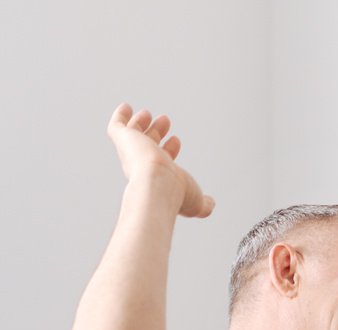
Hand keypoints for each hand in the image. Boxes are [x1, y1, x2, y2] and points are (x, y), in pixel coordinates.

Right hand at [107, 104, 212, 218]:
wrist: (158, 185)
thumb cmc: (176, 195)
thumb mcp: (196, 202)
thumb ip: (204, 204)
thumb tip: (210, 205)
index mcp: (157, 177)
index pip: (161, 159)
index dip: (168, 149)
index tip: (176, 140)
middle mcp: (142, 164)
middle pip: (147, 144)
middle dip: (156, 132)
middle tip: (165, 120)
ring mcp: (132, 151)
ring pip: (133, 134)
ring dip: (142, 123)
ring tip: (148, 113)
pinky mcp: (123, 139)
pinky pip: (117, 126)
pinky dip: (120, 116)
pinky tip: (125, 107)